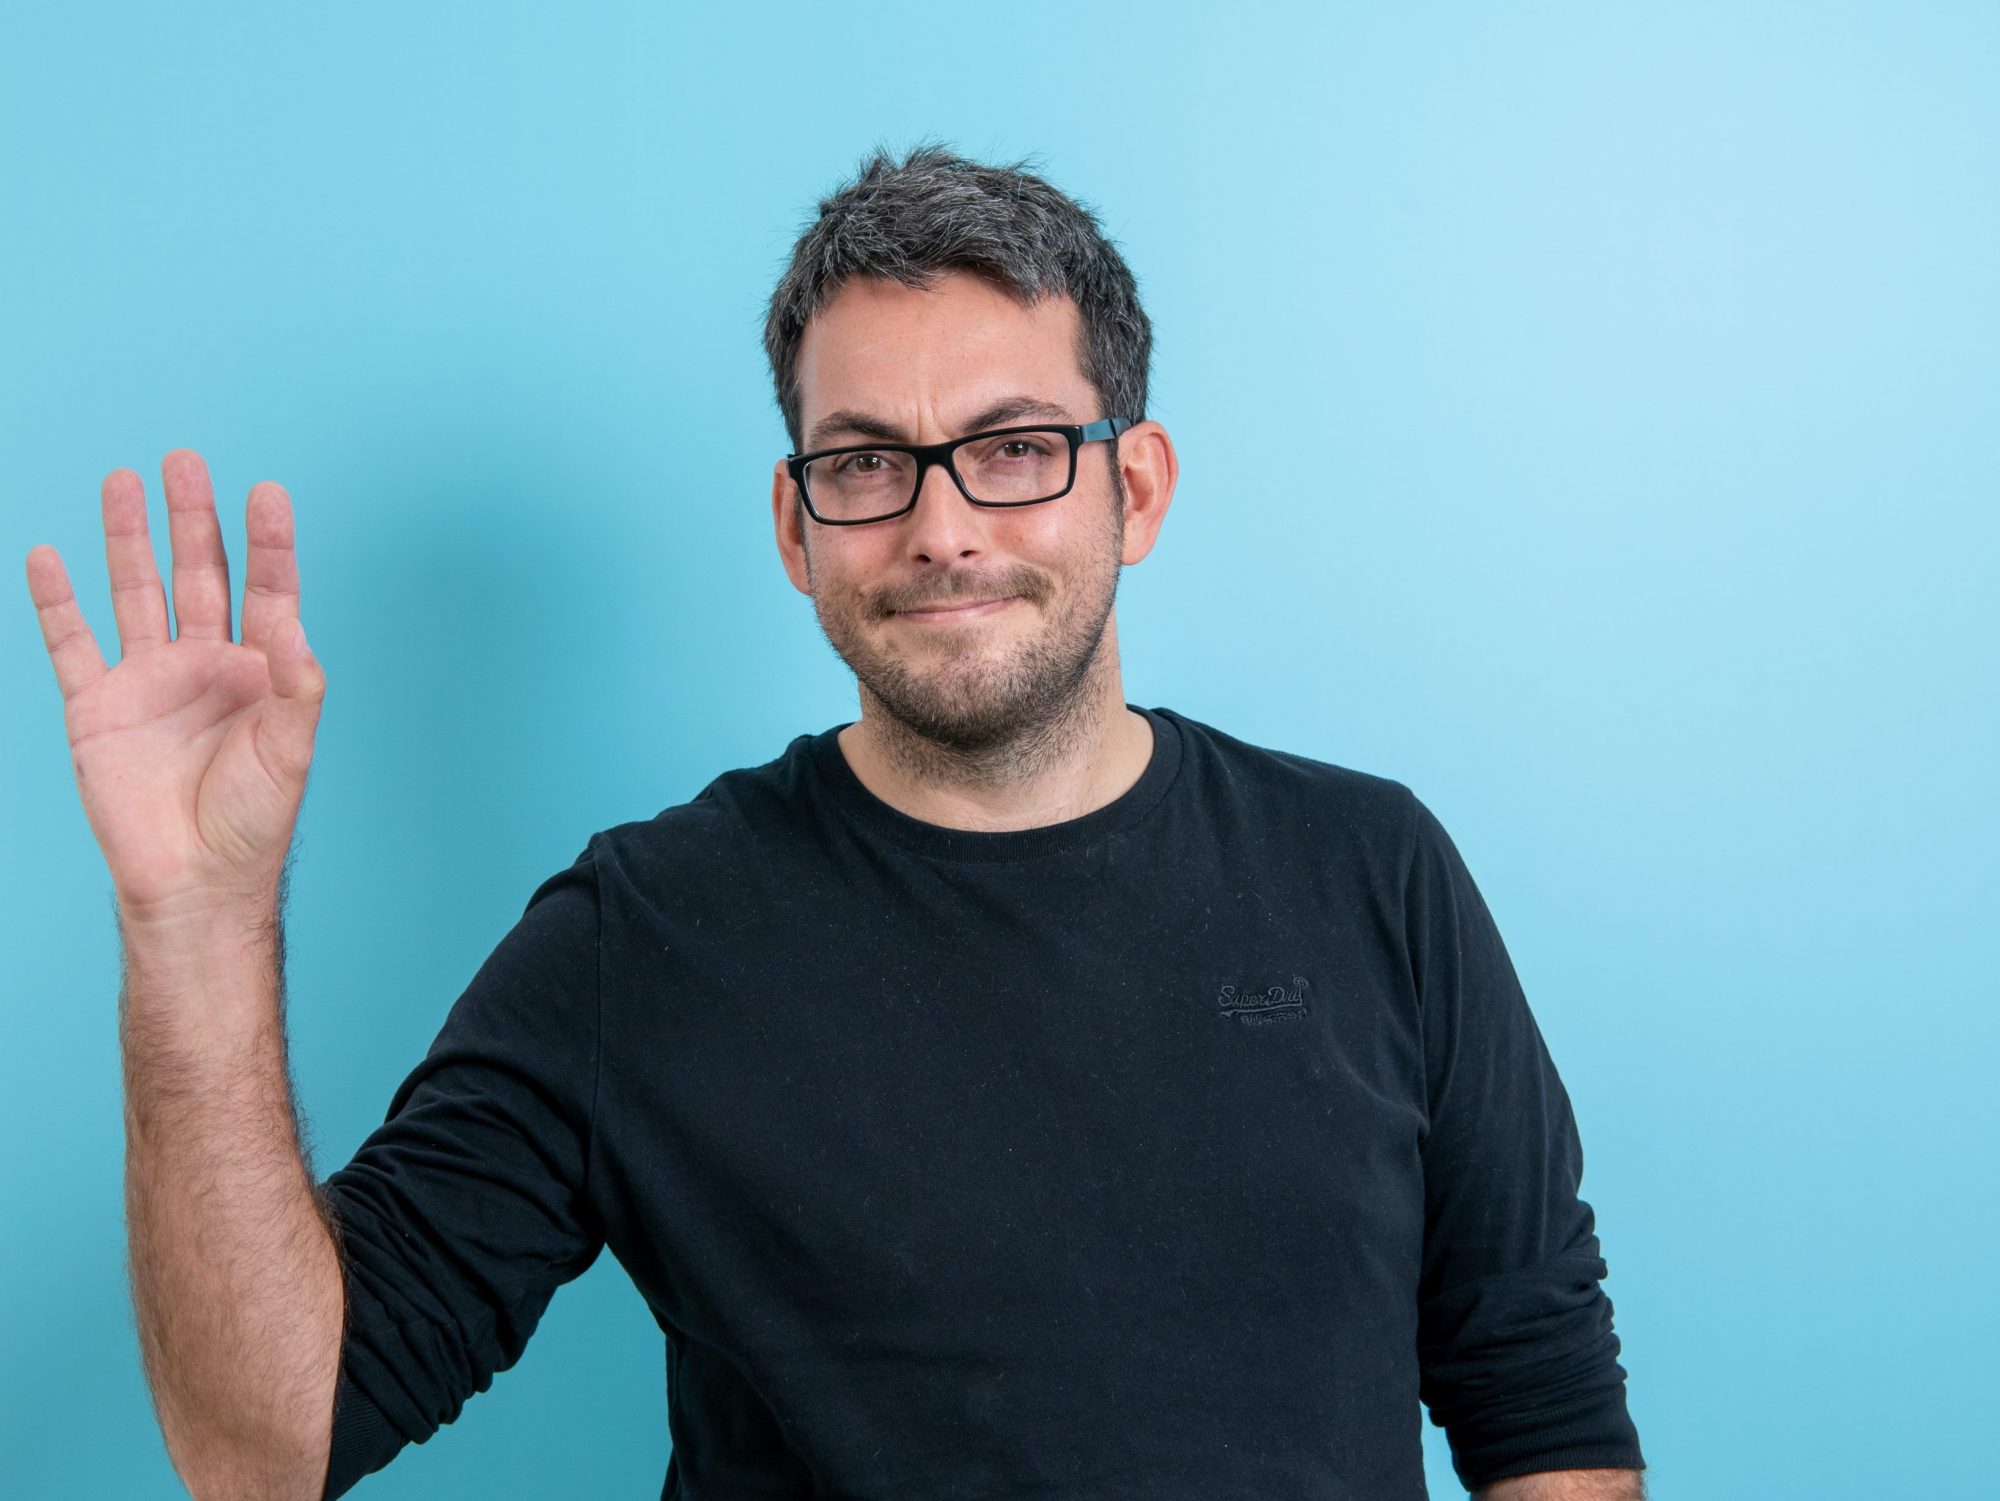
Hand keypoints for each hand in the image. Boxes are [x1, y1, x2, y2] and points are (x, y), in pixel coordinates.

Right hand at [26, 449, 326, 924]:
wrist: (194, 879)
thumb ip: (296, 684)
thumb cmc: (254, 820)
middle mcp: (204, 665)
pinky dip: (56, 600)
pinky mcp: (97, 706)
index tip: (269, 492)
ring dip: (130, 538)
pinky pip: (70, 642)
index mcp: (258, 671)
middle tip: (186, 460)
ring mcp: (148, 681)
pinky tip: (48, 555)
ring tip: (126, 479)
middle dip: (193, 518)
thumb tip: (294, 625)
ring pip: (136, 591)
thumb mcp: (292, 748)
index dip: (267, 543)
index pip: (265, 590)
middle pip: (197, 573)